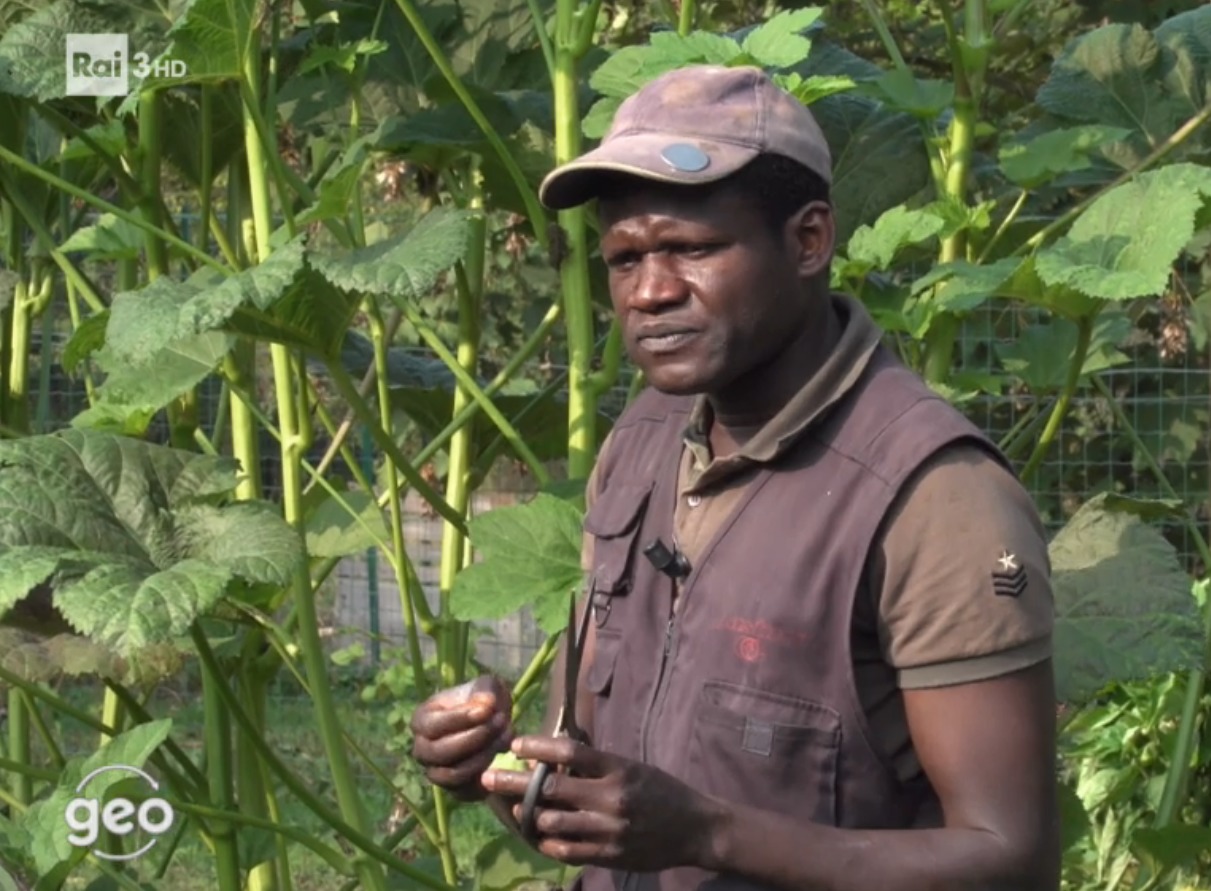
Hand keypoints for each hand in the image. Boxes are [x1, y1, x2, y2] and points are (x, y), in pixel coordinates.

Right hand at [410, 676, 513, 800]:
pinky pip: (466, 791)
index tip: (487, 709)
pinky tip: (504, 753)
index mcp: (420, 721)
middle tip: (501, 721)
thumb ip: (486, 690)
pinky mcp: (454, 790)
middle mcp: (422, 750)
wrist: (494, 724)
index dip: (459, 718)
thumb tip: (486, 704)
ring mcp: (435, 772)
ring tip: (507, 735)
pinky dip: (487, 775)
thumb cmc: (483, 701)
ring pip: (454, 773)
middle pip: (441, 752)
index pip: (433, 725)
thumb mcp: (486, 687)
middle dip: (475, 737)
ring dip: (484, 755)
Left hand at [481, 735, 724, 871]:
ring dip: (527, 815)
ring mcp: (609, 830)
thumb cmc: (660, 790)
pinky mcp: (609, 855)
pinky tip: (538, 835)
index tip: (515, 744)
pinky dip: (547, 841)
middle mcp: (611, 798)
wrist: (695, 829)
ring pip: (552, 823)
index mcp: (618, 769)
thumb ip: (596, 766)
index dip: (537, 747)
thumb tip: (552, 758)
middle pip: (551, 789)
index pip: (570, 752)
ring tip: (512, 808)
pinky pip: (566, 850)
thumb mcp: (632, 767)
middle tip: (488, 778)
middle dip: (513, 783)